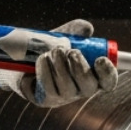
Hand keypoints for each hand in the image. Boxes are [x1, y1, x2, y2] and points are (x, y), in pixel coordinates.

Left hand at [0, 19, 118, 106]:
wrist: (22, 58)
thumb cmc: (50, 47)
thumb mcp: (64, 36)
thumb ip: (77, 31)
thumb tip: (87, 29)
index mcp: (91, 75)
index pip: (108, 81)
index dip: (108, 73)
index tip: (100, 59)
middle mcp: (79, 90)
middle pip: (89, 86)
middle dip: (79, 66)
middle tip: (69, 51)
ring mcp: (62, 97)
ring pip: (66, 86)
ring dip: (59, 64)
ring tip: (51, 50)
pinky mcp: (44, 100)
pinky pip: (47, 87)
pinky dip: (44, 69)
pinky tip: (41, 60)